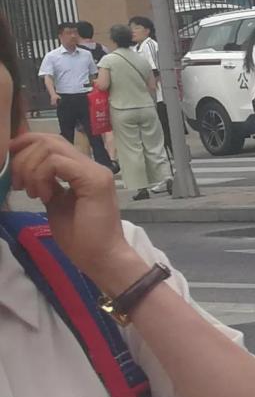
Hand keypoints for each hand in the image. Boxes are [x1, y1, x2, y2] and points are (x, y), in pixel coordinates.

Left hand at [6, 132, 145, 289]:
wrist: (101, 257)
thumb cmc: (80, 237)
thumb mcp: (55, 203)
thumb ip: (47, 183)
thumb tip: (28, 170)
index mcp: (83, 170)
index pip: (52, 142)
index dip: (26, 146)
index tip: (11, 167)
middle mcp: (91, 165)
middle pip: (49, 139)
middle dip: (23, 156)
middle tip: (18, 184)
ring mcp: (94, 171)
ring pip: (50, 148)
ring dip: (30, 169)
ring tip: (32, 193)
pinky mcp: (93, 180)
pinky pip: (56, 163)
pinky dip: (41, 177)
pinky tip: (43, 197)